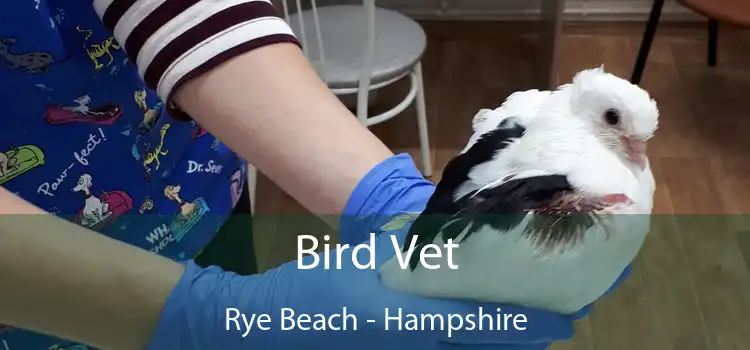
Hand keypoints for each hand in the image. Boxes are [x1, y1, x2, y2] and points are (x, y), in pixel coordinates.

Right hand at [147, 223, 577, 349]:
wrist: (271, 328)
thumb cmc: (317, 289)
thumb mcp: (367, 263)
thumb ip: (415, 255)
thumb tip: (457, 239)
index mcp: (415, 322)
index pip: (490, 327)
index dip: (533, 325)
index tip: (568, 317)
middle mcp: (418, 348)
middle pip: (488, 347)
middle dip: (525, 337)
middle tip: (557, 316)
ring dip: (500, 340)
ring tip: (528, 323)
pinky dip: (469, 343)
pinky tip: (474, 327)